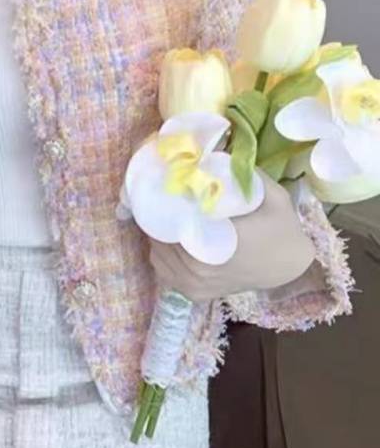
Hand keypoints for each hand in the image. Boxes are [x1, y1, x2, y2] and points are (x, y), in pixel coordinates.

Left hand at [147, 169, 315, 301]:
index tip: (160, 186)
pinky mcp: (194, 294)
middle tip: (160, 196)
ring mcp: (193, 285)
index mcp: (212, 245)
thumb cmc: (281, 229)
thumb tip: (208, 153)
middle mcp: (196, 270)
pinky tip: (170, 239)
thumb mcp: (269, 194)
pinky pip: (163, 271)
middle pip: (157, 237)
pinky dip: (162, 255)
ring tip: (165, 215)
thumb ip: (240, 173)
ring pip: (156, 254)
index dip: (158, 203)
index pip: (167, 222)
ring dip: (157, 235)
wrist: (292, 266)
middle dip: (156, 216)